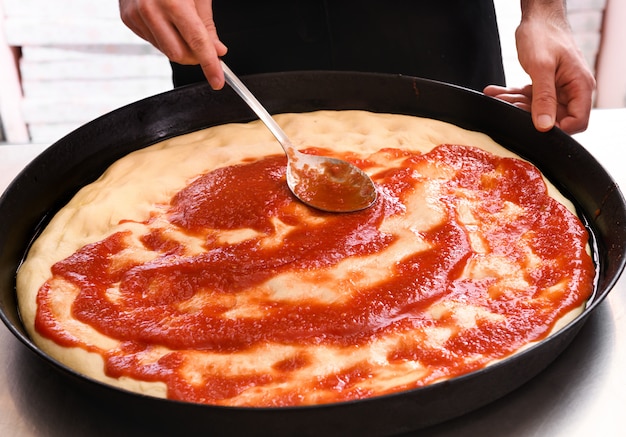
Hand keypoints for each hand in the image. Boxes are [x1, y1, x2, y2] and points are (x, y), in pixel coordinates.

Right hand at [119, 0, 227, 88]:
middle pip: (179, 54)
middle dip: (196, 57)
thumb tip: (217, 51)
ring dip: (180, 47)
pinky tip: (165, 21)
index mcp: (172, 1)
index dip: (210, 65)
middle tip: (206, 49)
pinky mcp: (127, 19)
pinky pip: (153, 41)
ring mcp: (135, 15)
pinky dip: (165, 38)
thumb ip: (207, 25)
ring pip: (165, 51)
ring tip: (181, 24)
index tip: (218, 80)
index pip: (197, 42)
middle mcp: (150, 9)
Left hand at [484, 5, 595, 133]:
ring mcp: (557, 88)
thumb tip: (545, 126)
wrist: (537, 17)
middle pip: (553, 117)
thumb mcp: (541, 67)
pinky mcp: (544, 85)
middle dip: (529, 115)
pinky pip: (528, 98)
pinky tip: (496, 93)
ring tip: (497, 97)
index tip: (536, 128)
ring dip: (515, 104)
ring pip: (536, 109)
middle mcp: (571, 89)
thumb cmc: (544, 35)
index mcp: (580, 86)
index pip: (577, 121)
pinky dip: (511, 96)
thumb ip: (544, 98)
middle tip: (509, 106)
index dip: (558, 129)